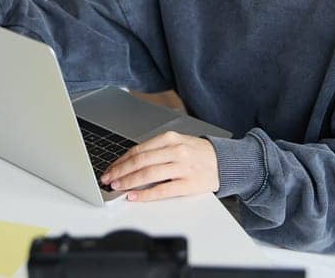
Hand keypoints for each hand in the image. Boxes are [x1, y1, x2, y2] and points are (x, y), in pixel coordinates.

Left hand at [100, 132, 219, 201]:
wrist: (226, 162)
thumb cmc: (199, 154)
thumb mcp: (179, 143)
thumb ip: (157, 151)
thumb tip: (130, 163)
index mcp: (171, 139)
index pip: (139, 149)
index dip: (121, 160)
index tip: (110, 168)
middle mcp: (176, 151)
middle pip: (140, 161)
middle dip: (120, 171)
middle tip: (108, 179)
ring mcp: (183, 167)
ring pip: (148, 174)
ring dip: (129, 181)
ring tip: (117, 187)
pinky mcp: (189, 184)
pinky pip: (163, 190)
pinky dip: (146, 194)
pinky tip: (135, 196)